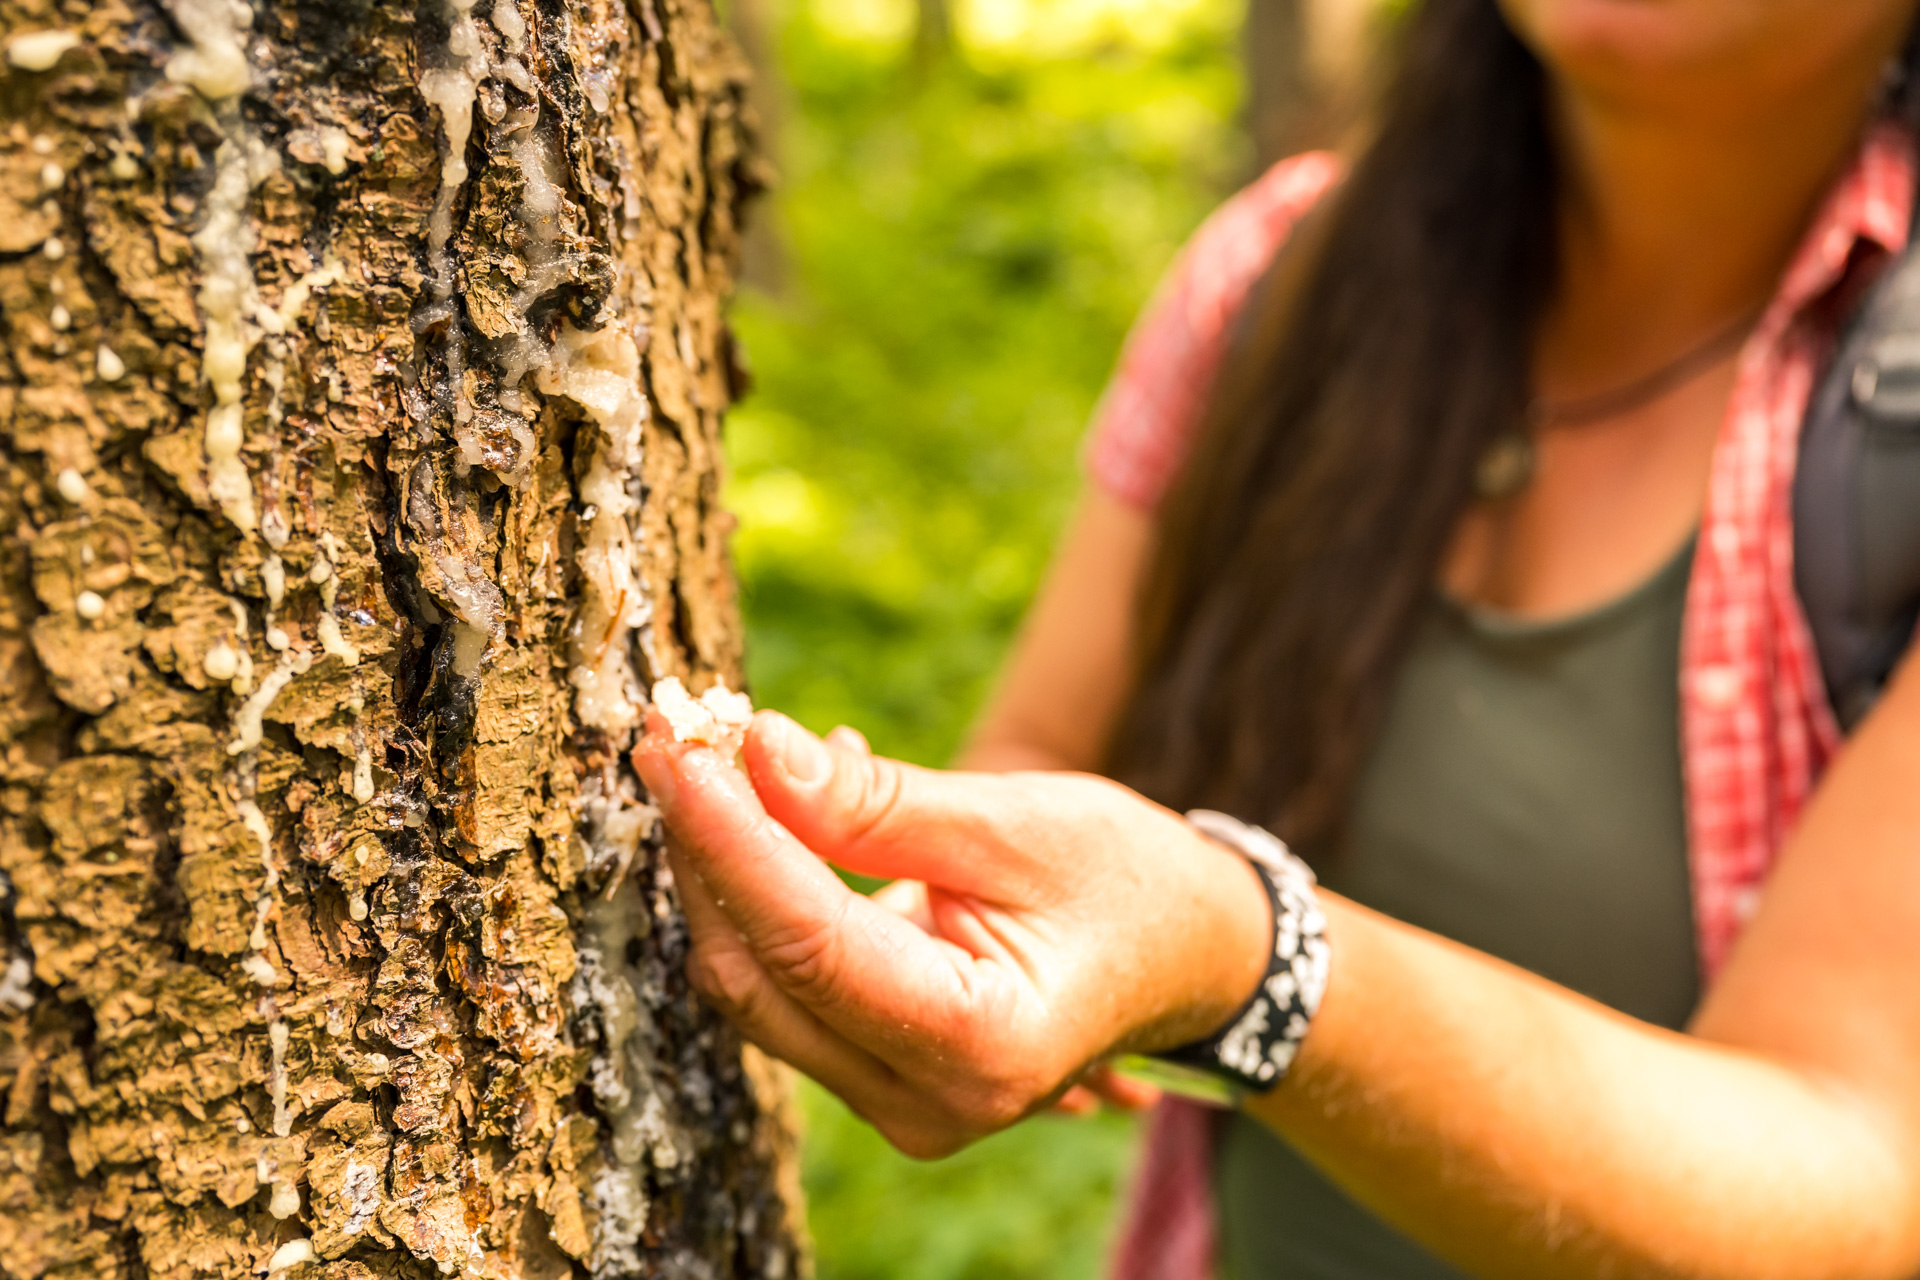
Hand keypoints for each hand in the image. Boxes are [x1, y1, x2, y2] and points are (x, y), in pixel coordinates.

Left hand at [632, 710, 1268, 1156]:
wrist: (1190, 956)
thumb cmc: (1129, 883)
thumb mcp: (1017, 823)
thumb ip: (880, 803)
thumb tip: (755, 751)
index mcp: (981, 1044)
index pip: (807, 940)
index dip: (728, 837)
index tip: (675, 747)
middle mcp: (926, 1102)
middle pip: (760, 973)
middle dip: (706, 848)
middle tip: (674, 732)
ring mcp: (896, 1101)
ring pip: (755, 983)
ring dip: (719, 868)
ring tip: (707, 755)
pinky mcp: (874, 1071)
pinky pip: (783, 981)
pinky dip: (761, 893)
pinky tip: (771, 805)